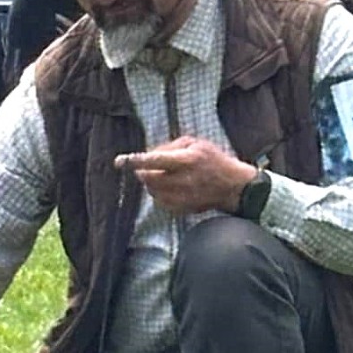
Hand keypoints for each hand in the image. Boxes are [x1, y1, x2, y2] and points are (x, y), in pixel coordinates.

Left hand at [114, 136, 256, 216]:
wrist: (233, 187)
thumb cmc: (214, 160)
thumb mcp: (195, 143)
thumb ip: (170, 147)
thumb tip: (149, 155)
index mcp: (187, 160)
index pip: (155, 160)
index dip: (135, 161)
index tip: (119, 161)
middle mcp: (184, 180)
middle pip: (149, 178)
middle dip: (143, 171)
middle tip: (147, 167)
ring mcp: (183, 197)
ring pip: (152, 191)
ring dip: (151, 183)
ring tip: (164, 176)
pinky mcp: (182, 209)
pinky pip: (160, 202)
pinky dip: (160, 194)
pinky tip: (171, 188)